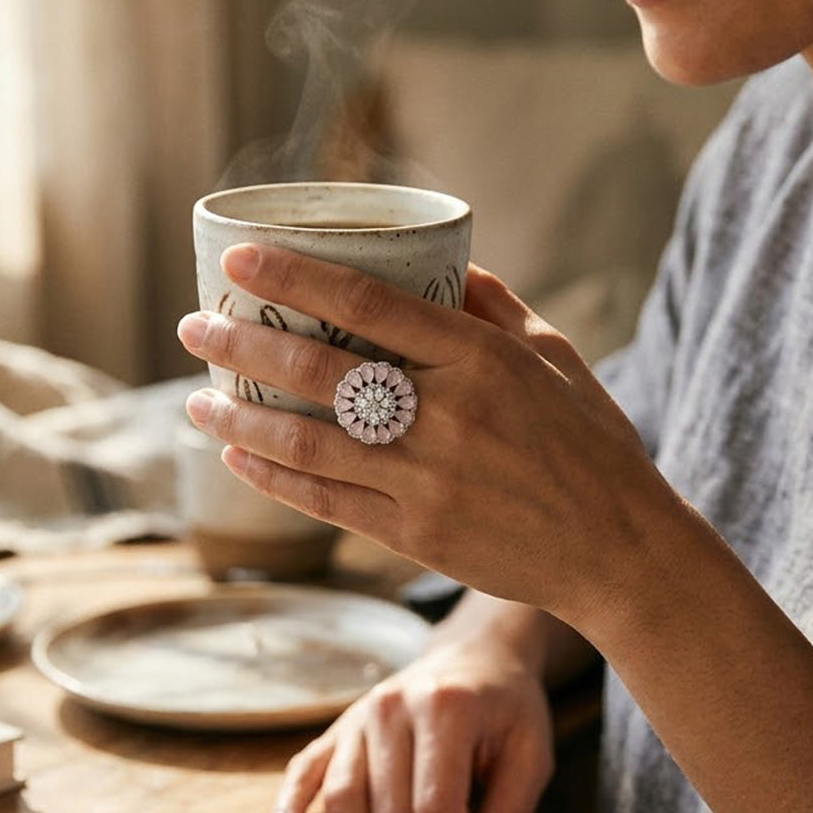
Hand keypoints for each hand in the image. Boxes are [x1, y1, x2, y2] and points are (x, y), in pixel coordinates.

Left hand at [178, 245, 673, 626]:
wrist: (618, 551)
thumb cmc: (591, 445)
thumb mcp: (555, 357)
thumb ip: (494, 307)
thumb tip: (443, 262)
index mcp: (482, 361)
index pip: (366, 304)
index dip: (293, 277)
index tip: (237, 261)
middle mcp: (447, 416)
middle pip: (318, 371)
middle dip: (241, 344)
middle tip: (194, 327)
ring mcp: (426, 481)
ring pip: (307, 442)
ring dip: (240, 416)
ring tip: (198, 399)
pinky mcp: (416, 534)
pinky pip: (326, 501)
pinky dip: (274, 478)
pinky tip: (237, 456)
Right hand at [271, 633, 553, 812]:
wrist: (473, 655)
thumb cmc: (506, 706)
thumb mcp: (531, 751)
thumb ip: (512, 812)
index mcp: (445, 707)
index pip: (436, 806)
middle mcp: (392, 707)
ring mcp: (359, 715)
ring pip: (345, 804)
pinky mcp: (339, 726)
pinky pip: (306, 767)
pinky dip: (291, 804)